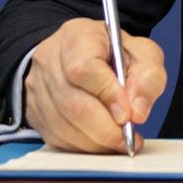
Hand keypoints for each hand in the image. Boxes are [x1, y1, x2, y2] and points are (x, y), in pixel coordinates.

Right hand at [24, 18, 166, 153]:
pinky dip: (83, 146)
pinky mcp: (34, 112)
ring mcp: (37, 88)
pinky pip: (57, 138)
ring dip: (96, 142)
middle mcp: (49, 61)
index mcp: (77, 37)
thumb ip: (148, 78)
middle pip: (72, 104)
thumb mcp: (143, 53)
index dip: (107, 95)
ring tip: (120, 141)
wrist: (84, 53)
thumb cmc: (114, 52)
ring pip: (63, 126)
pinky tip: (102, 142)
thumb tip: (137, 112)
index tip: (127, 114)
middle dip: (105, 128)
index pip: (84, 69)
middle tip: (128, 137)